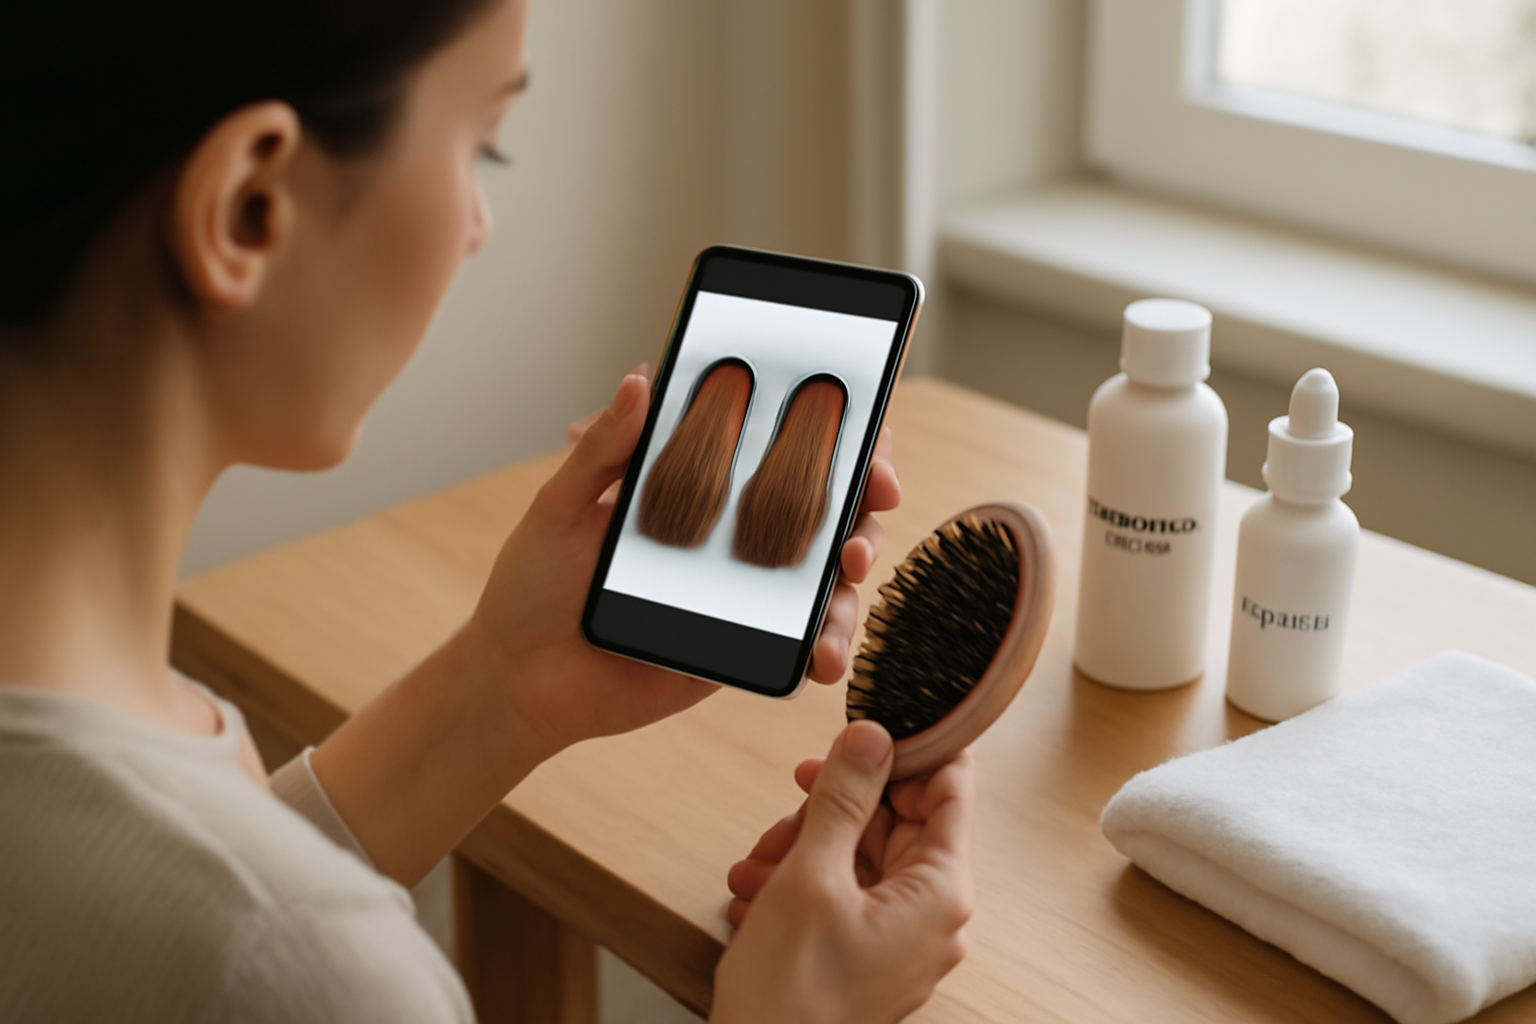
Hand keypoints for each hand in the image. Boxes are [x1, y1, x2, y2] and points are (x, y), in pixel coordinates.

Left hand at [477, 369, 901, 758]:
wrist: (517, 680)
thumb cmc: (533, 587)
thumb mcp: (559, 507)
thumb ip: (604, 449)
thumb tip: (640, 377)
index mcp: (696, 488)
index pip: (777, 450)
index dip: (834, 440)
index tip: (866, 437)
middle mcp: (729, 536)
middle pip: (824, 510)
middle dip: (865, 507)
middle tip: (864, 516)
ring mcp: (741, 594)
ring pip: (825, 580)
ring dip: (851, 584)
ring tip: (841, 588)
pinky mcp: (739, 649)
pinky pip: (799, 643)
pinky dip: (825, 645)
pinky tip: (821, 654)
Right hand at [712, 722, 974, 1023]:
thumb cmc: (791, 995)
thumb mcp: (811, 874)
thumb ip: (844, 797)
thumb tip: (872, 738)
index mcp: (940, 893)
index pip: (950, 789)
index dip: (912, 750)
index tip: (870, 728)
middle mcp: (933, 916)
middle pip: (898, 820)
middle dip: (838, 805)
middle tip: (794, 797)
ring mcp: (901, 937)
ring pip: (864, 854)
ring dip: (808, 843)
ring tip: (761, 863)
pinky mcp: (869, 951)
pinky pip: (847, 891)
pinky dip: (804, 880)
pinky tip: (760, 889)